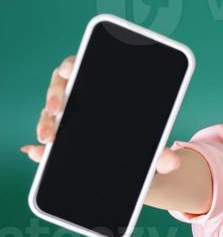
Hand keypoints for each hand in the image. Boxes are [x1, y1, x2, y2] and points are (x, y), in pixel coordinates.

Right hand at [19, 55, 181, 173]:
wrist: (138, 171)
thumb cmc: (146, 151)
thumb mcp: (156, 154)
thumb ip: (164, 158)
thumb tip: (171, 161)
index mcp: (104, 90)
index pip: (83, 67)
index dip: (71, 65)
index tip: (67, 70)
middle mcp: (82, 99)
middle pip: (61, 89)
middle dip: (54, 97)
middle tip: (55, 111)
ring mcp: (70, 119)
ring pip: (51, 114)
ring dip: (45, 123)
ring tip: (48, 139)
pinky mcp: (62, 141)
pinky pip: (48, 141)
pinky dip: (39, 148)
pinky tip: (35, 153)